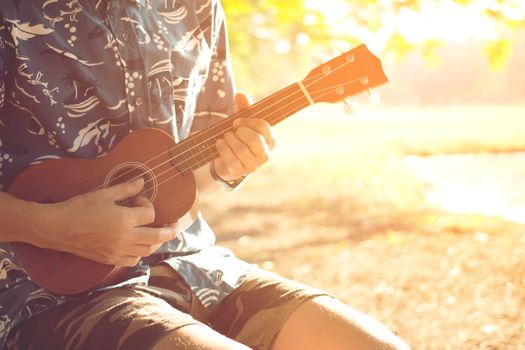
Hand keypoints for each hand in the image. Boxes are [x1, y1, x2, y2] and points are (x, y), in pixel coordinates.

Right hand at [35, 178, 178, 265]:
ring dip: (155, 242)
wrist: (56, 228)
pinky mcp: (109, 259)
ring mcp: (117, 250)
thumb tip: (143, 182)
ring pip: (147, 251)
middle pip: (157, 237)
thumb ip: (126, 189)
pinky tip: (138, 246)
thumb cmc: (79, 208)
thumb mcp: (104, 194)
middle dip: (170, 231)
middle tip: (175, 226)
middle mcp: (124, 238)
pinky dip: (140, 254)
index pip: (150, 215)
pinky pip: (132, 261)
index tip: (137, 201)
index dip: (147, 205)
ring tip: (157, 235)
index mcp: (124, 220)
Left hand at [213, 92, 275, 180]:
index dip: (248, 122)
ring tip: (225, 137)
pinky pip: (231, 160)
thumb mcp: (242, 122)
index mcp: (271, 140)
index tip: (237, 122)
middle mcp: (266, 154)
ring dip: (229, 140)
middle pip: (255, 140)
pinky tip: (220, 144)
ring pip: (242, 150)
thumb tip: (240, 94)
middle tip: (232, 130)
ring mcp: (254, 166)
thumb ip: (243, 108)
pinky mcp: (241, 172)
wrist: (227, 160)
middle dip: (240, 132)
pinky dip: (223, 149)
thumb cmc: (239, 137)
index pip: (264, 127)